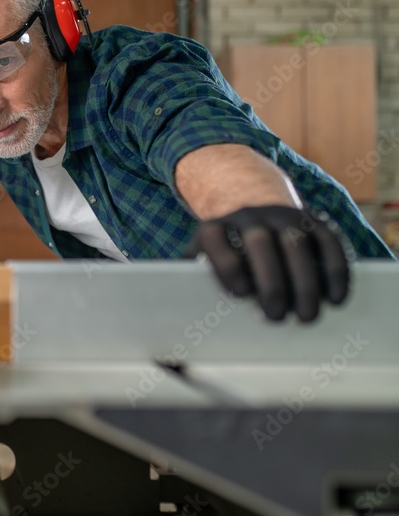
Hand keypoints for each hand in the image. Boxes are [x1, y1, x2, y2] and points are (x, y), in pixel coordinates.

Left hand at [184, 205, 349, 321]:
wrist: (249, 196)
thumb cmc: (222, 245)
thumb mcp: (199, 252)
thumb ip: (188, 277)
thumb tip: (179, 320)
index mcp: (216, 224)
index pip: (216, 239)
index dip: (226, 265)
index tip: (239, 295)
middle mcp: (249, 215)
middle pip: (261, 243)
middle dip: (271, 281)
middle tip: (277, 317)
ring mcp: (283, 214)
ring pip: (297, 242)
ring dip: (305, 281)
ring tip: (307, 315)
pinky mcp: (313, 219)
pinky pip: (329, 241)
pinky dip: (336, 270)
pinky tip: (335, 298)